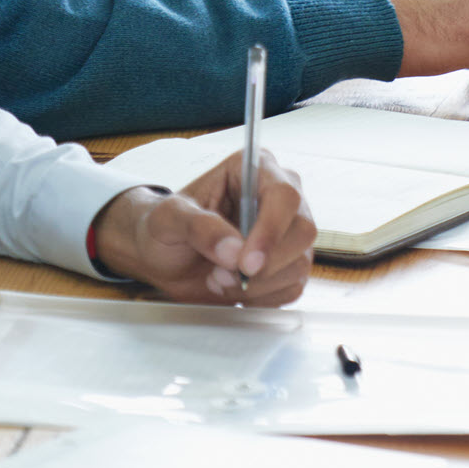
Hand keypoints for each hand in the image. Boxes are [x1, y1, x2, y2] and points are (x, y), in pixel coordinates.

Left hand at [89, 160, 315, 306]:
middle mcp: (280, 198)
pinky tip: (234, 289)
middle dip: (263, 265)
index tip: (245, 263)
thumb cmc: (165, 227)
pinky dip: (260, 297)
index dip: (271, 230)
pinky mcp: (289, 263)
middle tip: (221, 275)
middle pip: (303, 231)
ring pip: (300, 263)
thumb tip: (233, 250)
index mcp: (255, 169)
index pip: (284, 195)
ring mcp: (289, 232)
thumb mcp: (168, 219)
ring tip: (218, 279)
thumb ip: (198, 227)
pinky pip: (293, 287)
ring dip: (257, 285)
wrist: (165, 257)